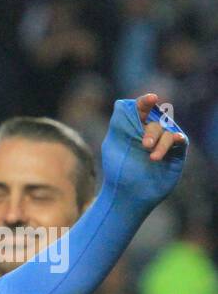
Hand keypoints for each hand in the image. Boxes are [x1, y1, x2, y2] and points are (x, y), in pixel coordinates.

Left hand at [102, 94, 185, 209]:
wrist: (127, 195)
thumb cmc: (118, 170)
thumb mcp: (113, 145)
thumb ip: (119, 124)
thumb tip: (122, 104)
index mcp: (134, 127)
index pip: (141, 108)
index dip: (146, 102)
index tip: (152, 98)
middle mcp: (151, 131)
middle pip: (156, 122)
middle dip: (151, 132)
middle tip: (145, 145)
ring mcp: (164, 142)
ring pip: (168, 132)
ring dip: (161, 143)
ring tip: (152, 158)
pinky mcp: (175, 153)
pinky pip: (180, 141)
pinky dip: (178, 139)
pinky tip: (177, 140)